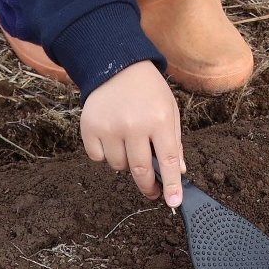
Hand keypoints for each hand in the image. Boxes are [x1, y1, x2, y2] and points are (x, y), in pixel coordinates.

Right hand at [81, 61, 185, 205]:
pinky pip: (98, 158)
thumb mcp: (170, 109)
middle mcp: (134, 125)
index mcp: (159, 119)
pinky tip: (112, 136)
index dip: (171, 184)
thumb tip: (178, 171)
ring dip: (126, 163)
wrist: (117, 65)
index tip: (173, 202)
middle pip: (141, 170)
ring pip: (119, 166)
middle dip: (148, 186)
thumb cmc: (148, 90)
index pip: (168, 160)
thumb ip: (174, 141)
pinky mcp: (90, 128)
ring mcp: (110, 127)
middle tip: (153, 190)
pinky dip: (106, 154)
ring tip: (130, 142)